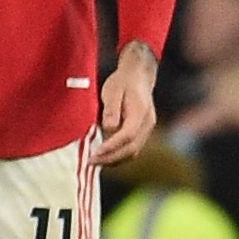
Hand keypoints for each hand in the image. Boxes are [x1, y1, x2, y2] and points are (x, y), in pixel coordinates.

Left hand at [93, 41, 157, 166]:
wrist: (138, 76)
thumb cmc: (123, 82)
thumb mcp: (112, 91)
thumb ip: (111, 110)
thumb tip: (108, 129)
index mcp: (141, 113)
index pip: (127, 136)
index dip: (111, 147)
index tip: (95, 154)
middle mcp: (147, 124)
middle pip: (132, 149)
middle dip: (111, 158)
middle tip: (91, 161)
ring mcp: (147, 130)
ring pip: (133, 152)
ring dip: (115, 160)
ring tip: (95, 161)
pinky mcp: (143, 133)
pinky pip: (132, 149)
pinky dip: (119, 156)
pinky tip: (104, 156)